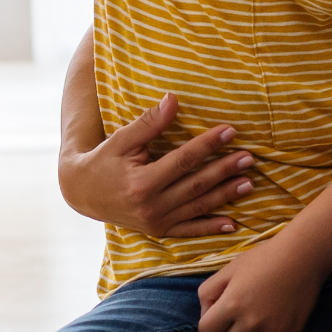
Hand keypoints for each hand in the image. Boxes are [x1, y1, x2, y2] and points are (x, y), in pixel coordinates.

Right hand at [59, 94, 254, 237]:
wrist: (82, 193)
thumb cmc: (103, 160)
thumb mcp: (121, 139)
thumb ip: (149, 122)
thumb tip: (173, 100)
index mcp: (142, 182)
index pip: (183, 160)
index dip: (208, 144)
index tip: (230, 131)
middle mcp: (151, 206)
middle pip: (196, 185)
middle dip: (224, 170)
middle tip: (249, 158)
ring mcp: (156, 222)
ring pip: (198, 207)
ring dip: (225, 196)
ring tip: (249, 183)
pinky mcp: (158, 231)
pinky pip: (189, 231)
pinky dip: (211, 228)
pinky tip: (233, 224)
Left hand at [196, 238, 325, 331]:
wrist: (301, 256)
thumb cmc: (262, 259)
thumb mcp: (228, 269)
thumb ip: (207, 293)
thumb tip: (206, 316)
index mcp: (231, 304)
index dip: (209, 324)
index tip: (219, 315)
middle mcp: (250, 322)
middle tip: (235, 322)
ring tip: (250, 331)